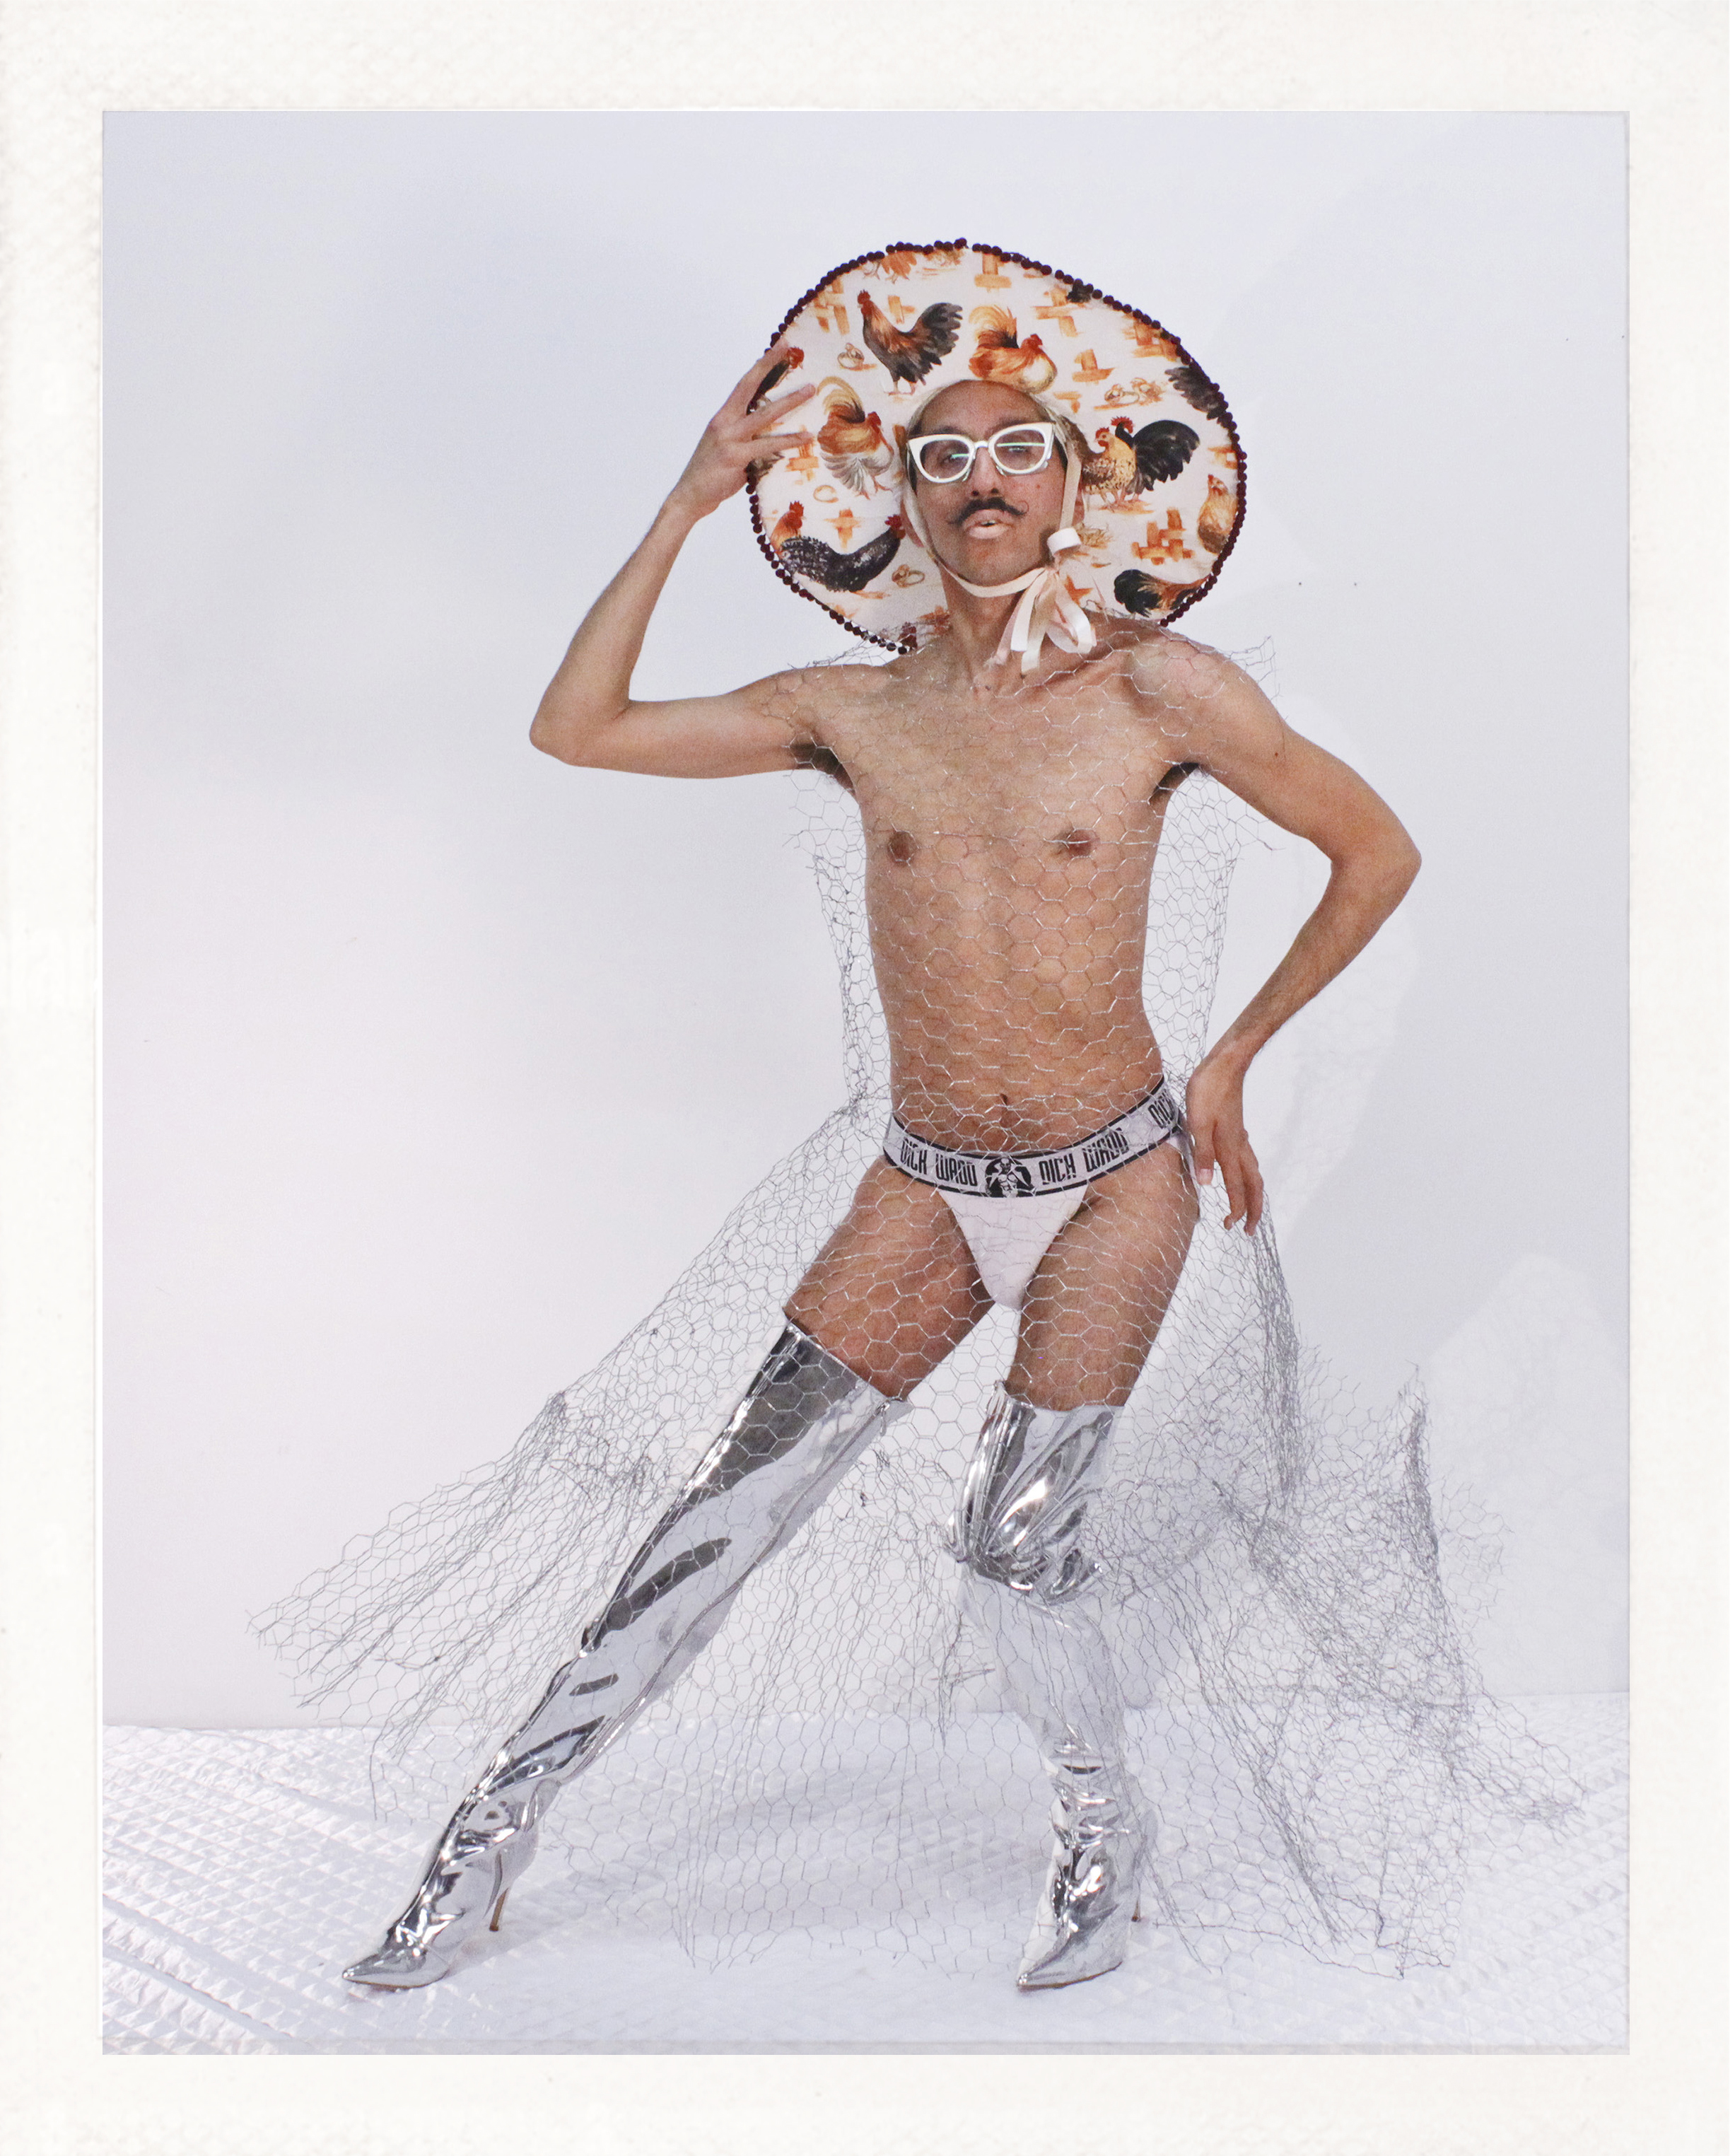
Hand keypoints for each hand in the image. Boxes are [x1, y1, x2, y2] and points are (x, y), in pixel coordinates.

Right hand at [667, 345, 813, 519]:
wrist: (690, 496)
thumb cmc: (711, 474)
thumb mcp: (727, 448)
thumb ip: (746, 438)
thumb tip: (770, 435)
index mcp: (722, 417)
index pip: (743, 384)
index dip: (760, 365)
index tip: (777, 348)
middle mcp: (725, 422)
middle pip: (750, 387)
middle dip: (770, 366)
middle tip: (790, 350)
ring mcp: (730, 439)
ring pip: (764, 415)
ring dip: (789, 402)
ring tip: (810, 391)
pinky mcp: (736, 457)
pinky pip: (768, 446)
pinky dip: (789, 441)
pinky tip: (806, 436)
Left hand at [1185, 1056, 1264, 1233]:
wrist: (1225, 1063)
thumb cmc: (1208, 1089)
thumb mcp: (1197, 1121)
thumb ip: (1202, 1154)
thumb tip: (1206, 1184)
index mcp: (1229, 1148)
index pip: (1237, 1188)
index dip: (1236, 1210)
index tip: (1232, 1228)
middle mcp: (1239, 1146)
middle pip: (1254, 1185)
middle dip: (1253, 1210)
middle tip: (1248, 1230)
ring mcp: (1240, 1137)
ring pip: (1254, 1173)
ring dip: (1253, 1194)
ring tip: (1248, 1209)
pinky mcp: (1237, 1128)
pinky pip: (1248, 1160)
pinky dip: (1249, 1176)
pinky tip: (1241, 1174)